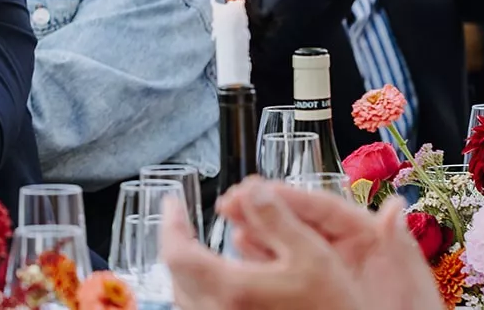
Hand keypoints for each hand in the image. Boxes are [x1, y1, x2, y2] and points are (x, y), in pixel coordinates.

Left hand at [162, 187, 365, 309]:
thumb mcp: (313, 257)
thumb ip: (277, 219)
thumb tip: (252, 187)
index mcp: (231, 288)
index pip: (177, 251)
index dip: (170, 223)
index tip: (173, 202)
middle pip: (176, 273)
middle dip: (175, 241)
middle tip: (181, 218)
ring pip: (183, 296)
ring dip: (185, 268)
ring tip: (196, 246)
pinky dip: (196, 290)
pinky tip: (216, 282)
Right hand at [220, 180, 441, 309]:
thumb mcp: (411, 285)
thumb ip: (400, 246)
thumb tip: (396, 206)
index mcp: (366, 238)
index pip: (324, 208)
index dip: (291, 195)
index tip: (261, 187)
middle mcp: (340, 248)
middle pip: (297, 219)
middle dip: (264, 205)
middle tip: (234, 198)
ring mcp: (322, 269)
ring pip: (284, 240)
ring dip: (257, 227)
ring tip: (230, 217)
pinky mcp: (308, 289)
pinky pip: (280, 266)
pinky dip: (260, 255)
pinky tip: (239, 248)